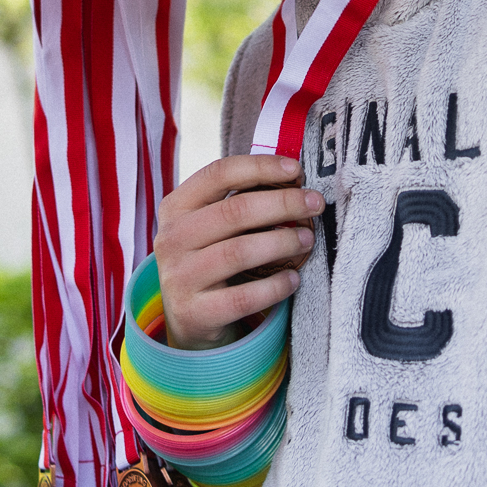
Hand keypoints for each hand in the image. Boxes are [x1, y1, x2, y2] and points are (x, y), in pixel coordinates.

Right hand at [156, 154, 321, 349]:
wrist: (188, 319)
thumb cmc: (210, 259)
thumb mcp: (210, 227)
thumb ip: (238, 203)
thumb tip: (293, 181)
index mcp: (175, 207)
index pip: (218, 174)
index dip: (260, 167)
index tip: (296, 170)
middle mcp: (171, 239)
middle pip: (234, 211)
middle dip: (283, 203)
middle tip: (315, 203)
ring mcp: (179, 277)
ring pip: (239, 252)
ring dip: (282, 242)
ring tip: (308, 239)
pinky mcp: (195, 312)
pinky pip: (243, 297)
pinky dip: (274, 286)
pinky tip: (293, 279)